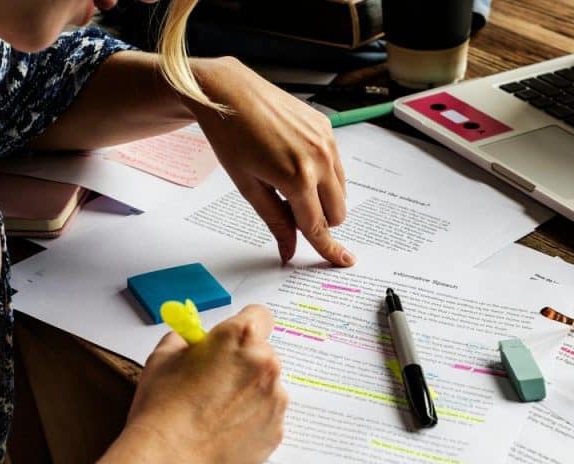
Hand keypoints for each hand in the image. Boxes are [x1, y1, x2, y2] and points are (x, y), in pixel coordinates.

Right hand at [125, 305, 287, 463]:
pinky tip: (225, 431)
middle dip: (244, 363)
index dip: (245, 325)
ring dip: (250, 393)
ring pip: (267, 386)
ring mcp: (276, 399)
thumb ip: (185, 339)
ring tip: (217, 413)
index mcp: (239, 338)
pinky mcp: (277, 429)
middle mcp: (266, 364)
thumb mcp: (162, 358)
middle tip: (216, 383)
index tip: (235, 339)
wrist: (168, 461)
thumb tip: (193, 339)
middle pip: (263, 353)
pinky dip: (253, 420)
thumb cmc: (162, 409)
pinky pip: (268, 416)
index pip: (259, 315)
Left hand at [188, 57, 354, 266]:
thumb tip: (289, 250)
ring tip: (288, 181)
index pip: (317, 225)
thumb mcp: (249, 187)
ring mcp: (326, 142)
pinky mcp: (327, 129)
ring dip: (322, 198)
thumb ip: (275, 221)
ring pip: (340, 191)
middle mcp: (319, 159)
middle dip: (318, 219)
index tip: (342, 260)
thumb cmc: (231, 136)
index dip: (327, 248)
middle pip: (336, 213)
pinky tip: (294, 161)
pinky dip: (322, 174)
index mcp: (297, 178)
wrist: (230, 93)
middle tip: (288, 208)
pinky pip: (336, 166)